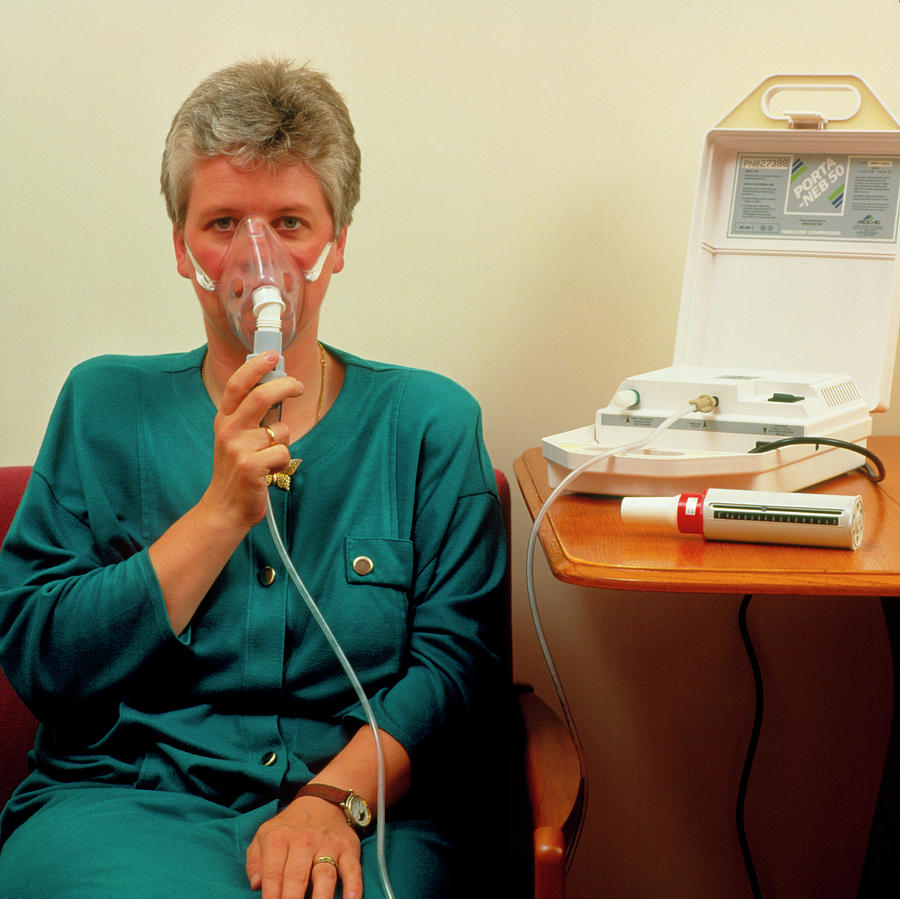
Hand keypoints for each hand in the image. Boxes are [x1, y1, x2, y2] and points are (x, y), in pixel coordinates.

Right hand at [202, 352, 301, 528]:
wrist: (224, 507)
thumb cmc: (235, 471)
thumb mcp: (234, 438)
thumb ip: (249, 416)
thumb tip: (276, 389)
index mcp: (224, 420)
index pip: (238, 385)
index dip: (255, 366)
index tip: (272, 355)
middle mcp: (229, 430)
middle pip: (262, 396)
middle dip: (285, 385)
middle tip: (298, 386)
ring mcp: (239, 448)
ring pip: (281, 430)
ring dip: (284, 442)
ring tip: (270, 457)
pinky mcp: (252, 467)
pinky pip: (284, 453)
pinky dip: (283, 463)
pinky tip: (270, 472)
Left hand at [246, 797, 363, 898]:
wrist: (324, 801)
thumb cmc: (291, 827)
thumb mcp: (265, 835)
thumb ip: (255, 861)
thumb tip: (256, 885)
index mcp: (280, 838)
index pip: (272, 875)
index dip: (270, 898)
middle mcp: (304, 841)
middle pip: (296, 878)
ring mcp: (328, 845)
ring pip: (324, 875)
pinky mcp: (348, 849)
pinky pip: (352, 870)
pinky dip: (353, 887)